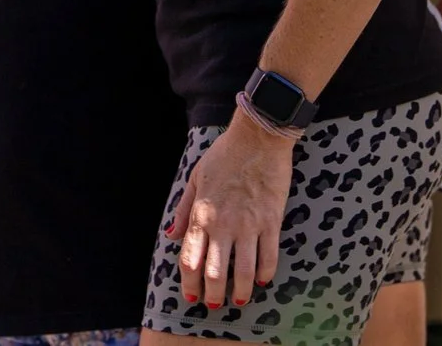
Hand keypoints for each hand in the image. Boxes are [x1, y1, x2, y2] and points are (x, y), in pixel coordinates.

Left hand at [170, 112, 295, 310]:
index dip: (189, 284)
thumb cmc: (224, 155)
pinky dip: (265, 273)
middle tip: (215, 304)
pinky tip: (262, 280)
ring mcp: (249, 224)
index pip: (190, 260)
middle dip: (213, 295)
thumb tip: (170, 235)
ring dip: (240, 292)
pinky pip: (269, 256)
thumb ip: (183, 210)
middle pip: (214, 273)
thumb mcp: (195, 178)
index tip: (191, 296)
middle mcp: (223, 225)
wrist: (258, 137)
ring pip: (243, 272)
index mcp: (201, 215)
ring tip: (239, 300)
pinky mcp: (271, 221)